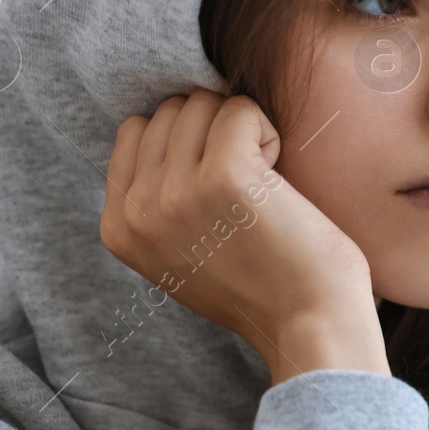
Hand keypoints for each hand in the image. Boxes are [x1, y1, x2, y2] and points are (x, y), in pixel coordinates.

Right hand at [101, 89, 388, 382]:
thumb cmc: (263, 286)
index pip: (136, 131)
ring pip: (202, 104)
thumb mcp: (179, 252)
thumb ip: (157, 199)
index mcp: (118, 228)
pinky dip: (267, 132)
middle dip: (215, 132)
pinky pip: (239, 109)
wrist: (310, 325)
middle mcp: (137, 211)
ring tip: (261, 186)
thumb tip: (161, 124)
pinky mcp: (223, 176)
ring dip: (242, 132)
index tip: (219, 183)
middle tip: (246, 188)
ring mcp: (175, 193)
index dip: (186, 140)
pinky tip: (277, 181)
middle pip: (170, 111)